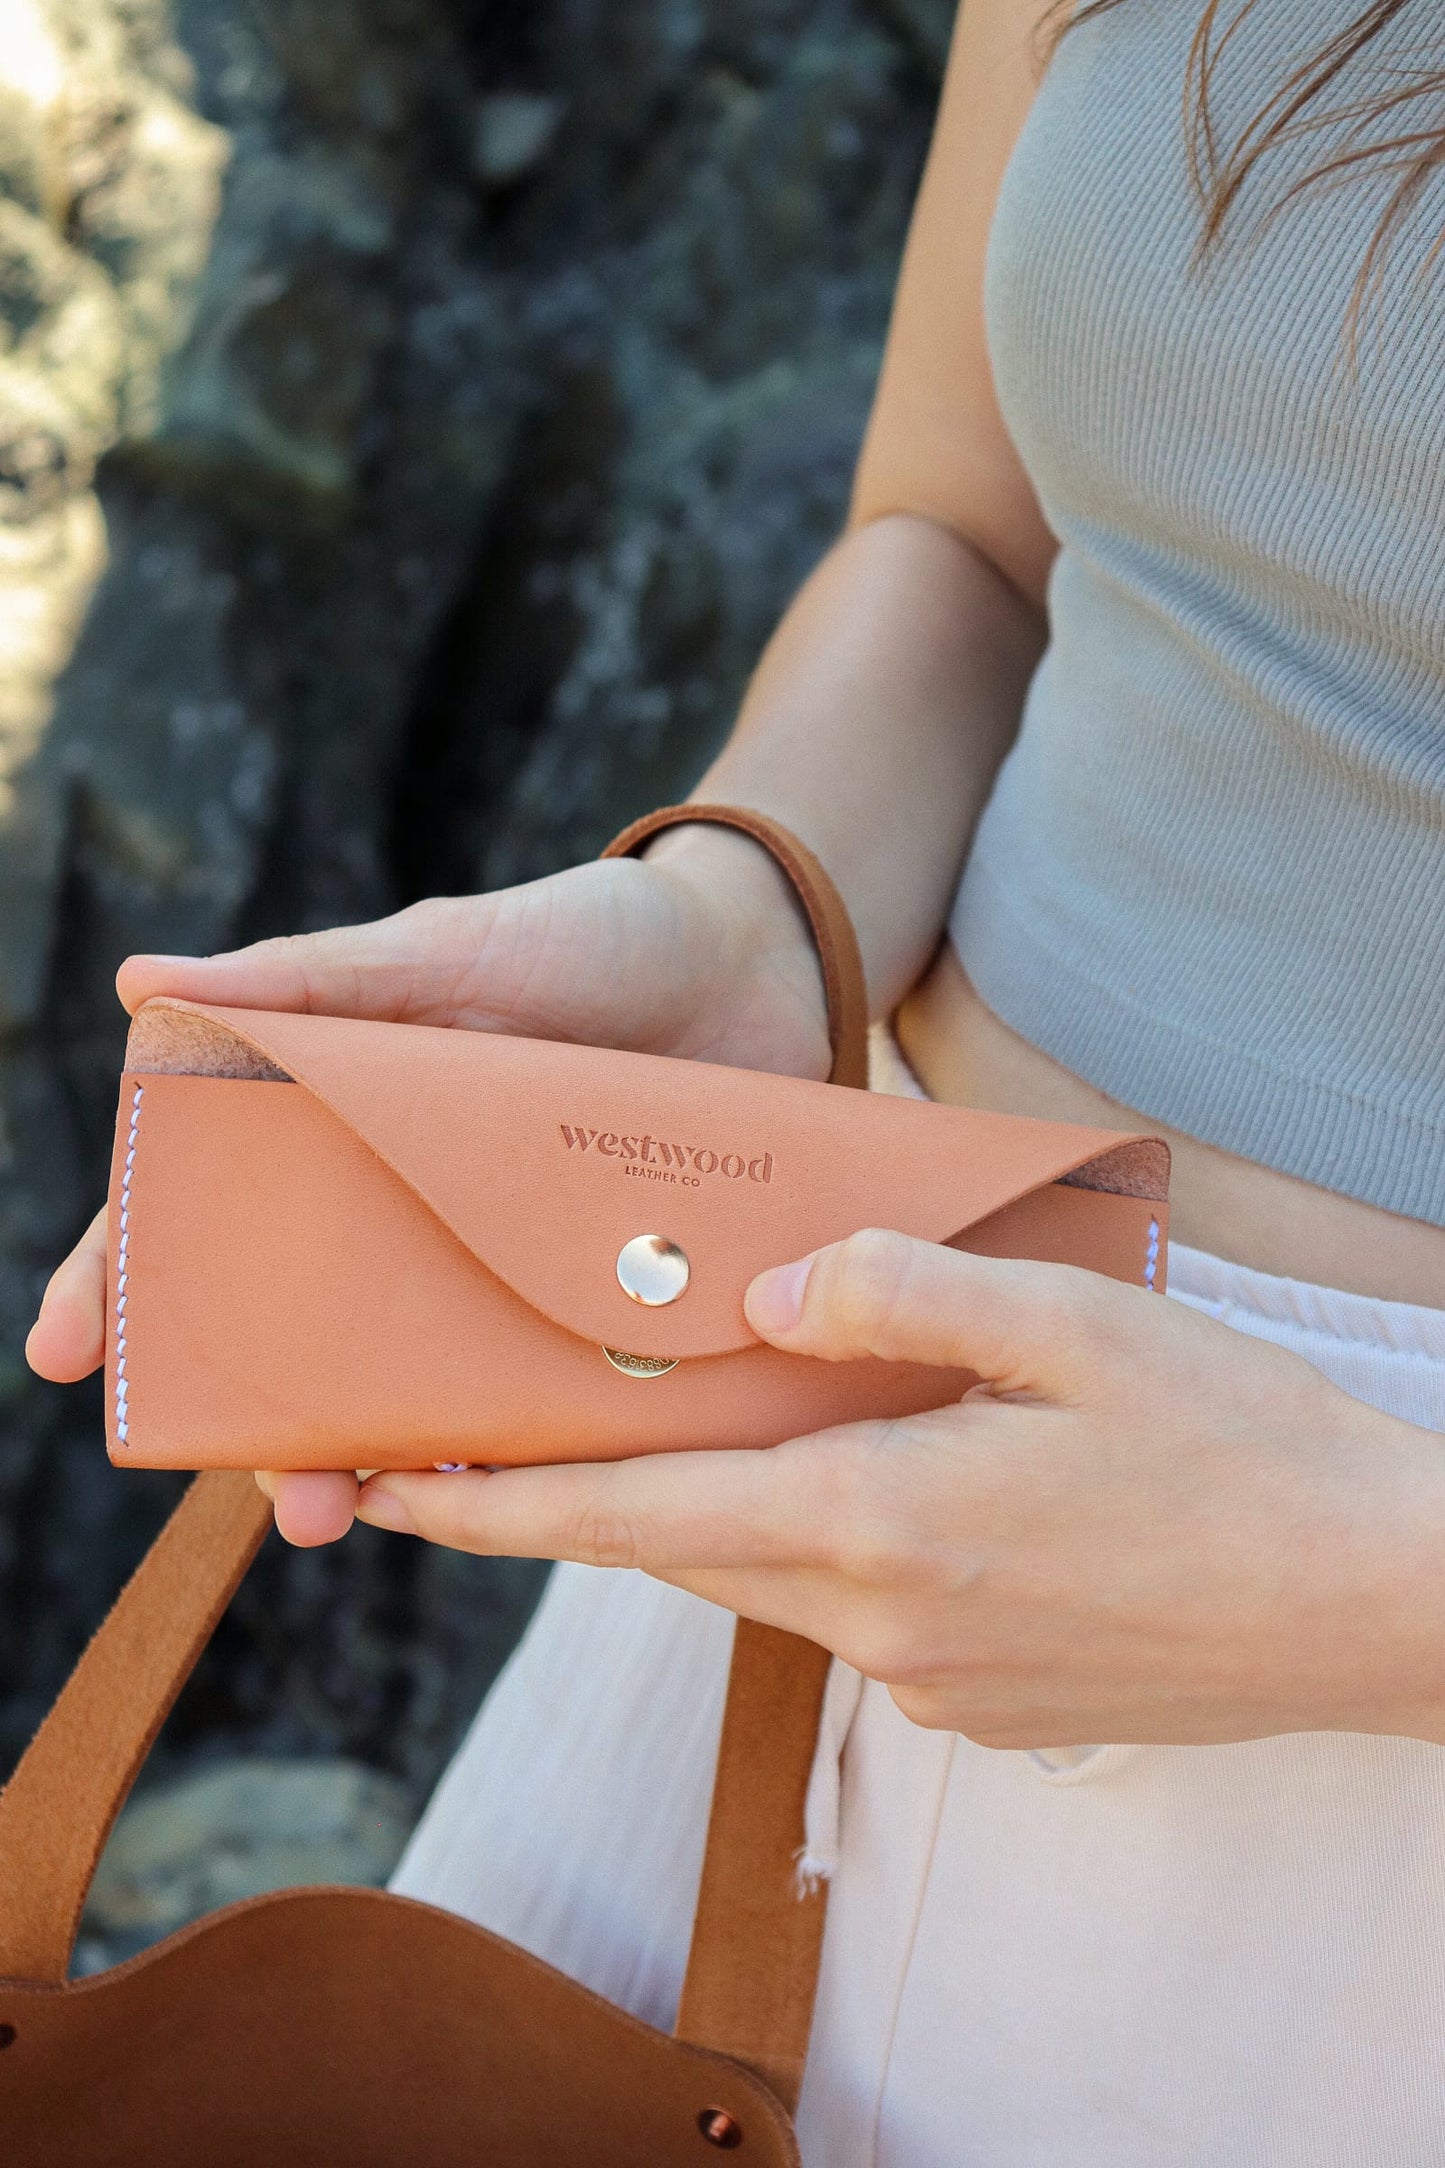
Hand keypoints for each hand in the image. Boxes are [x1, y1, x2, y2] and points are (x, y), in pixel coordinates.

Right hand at [25, 830, 831, 1543]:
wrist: (767, 958)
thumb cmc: (592, 934)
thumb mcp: (449, 951)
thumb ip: (312, 979)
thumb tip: (137, 982)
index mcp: (347, 1121)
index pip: (211, 1211)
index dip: (135, 1281)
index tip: (70, 1355)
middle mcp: (414, 1208)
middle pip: (306, 1331)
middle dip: (262, 1421)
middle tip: (270, 1489)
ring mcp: (505, 1258)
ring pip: (414, 1381)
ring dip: (376, 1454)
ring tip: (354, 1508)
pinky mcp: (601, 1293)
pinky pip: (541, 1388)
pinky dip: (508, 1444)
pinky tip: (490, 1489)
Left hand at [352, 1230, 1444, 1747]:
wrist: (1377, 1601)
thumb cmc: (1236, 1447)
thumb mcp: (1072, 1325)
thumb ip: (898, 1294)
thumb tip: (763, 1295)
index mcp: (882, 1524)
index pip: (637, 1524)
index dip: (501, 1508)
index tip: (392, 1493)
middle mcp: (884, 1628)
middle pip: (692, 1556)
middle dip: (599, 1502)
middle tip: (522, 1432)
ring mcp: (936, 1686)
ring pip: (779, 1583)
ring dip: (732, 1514)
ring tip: (726, 1427)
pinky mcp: (987, 1709)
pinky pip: (863, 1620)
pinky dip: (838, 1549)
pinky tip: (902, 1485)